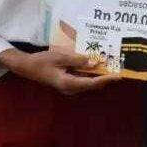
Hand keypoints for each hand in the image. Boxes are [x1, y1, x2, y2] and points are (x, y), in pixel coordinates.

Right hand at [0, 48, 120, 94]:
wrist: (26, 67)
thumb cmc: (42, 61)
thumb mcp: (60, 57)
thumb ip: (78, 60)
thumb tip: (94, 62)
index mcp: (68, 83)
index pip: (92, 83)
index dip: (106, 79)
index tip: (118, 76)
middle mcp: (70, 88)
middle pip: (92, 85)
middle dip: (106, 78)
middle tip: (119, 70)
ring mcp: (68, 86)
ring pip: (88, 83)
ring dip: (99, 76)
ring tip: (112, 68)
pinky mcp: (67, 82)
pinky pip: (83, 79)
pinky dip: (91, 74)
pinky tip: (97, 66)